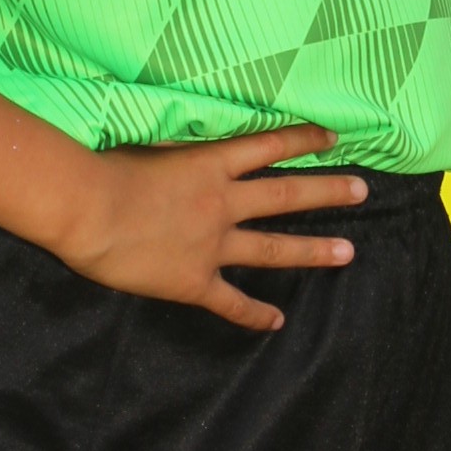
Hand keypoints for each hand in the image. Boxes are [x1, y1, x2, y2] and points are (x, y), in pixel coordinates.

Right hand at [64, 124, 364, 333]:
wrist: (88, 209)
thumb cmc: (104, 167)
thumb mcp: (147, 140)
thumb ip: (175, 141)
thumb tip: (190, 129)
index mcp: (210, 163)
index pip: (269, 145)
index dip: (303, 140)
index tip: (333, 137)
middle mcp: (222, 202)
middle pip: (286, 194)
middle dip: (328, 192)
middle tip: (363, 190)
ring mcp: (212, 244)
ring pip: (273, 248)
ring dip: (313, 250)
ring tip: (348, 253)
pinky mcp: (195, 281)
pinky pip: (232, 302)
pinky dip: (254, 313)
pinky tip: (276, 321)